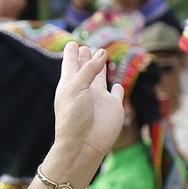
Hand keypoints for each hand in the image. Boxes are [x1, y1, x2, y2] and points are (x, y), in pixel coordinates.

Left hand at [52, 42, 124, 162]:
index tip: (71, 44)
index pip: (70, 64)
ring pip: (100, 77)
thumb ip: (88, 69)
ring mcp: (99, 98)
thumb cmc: (74, 117)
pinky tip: (116, 84)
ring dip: (100, 67)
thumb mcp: (76, 87)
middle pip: (84, 68)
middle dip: (84, 57)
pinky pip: (116, 93)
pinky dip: (117, 87)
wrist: (83, 144)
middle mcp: (84, 89)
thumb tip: (101, 54)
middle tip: (84, 47)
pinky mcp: (113, 106)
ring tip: (101, 55)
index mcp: (70, 84)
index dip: (71, 53)